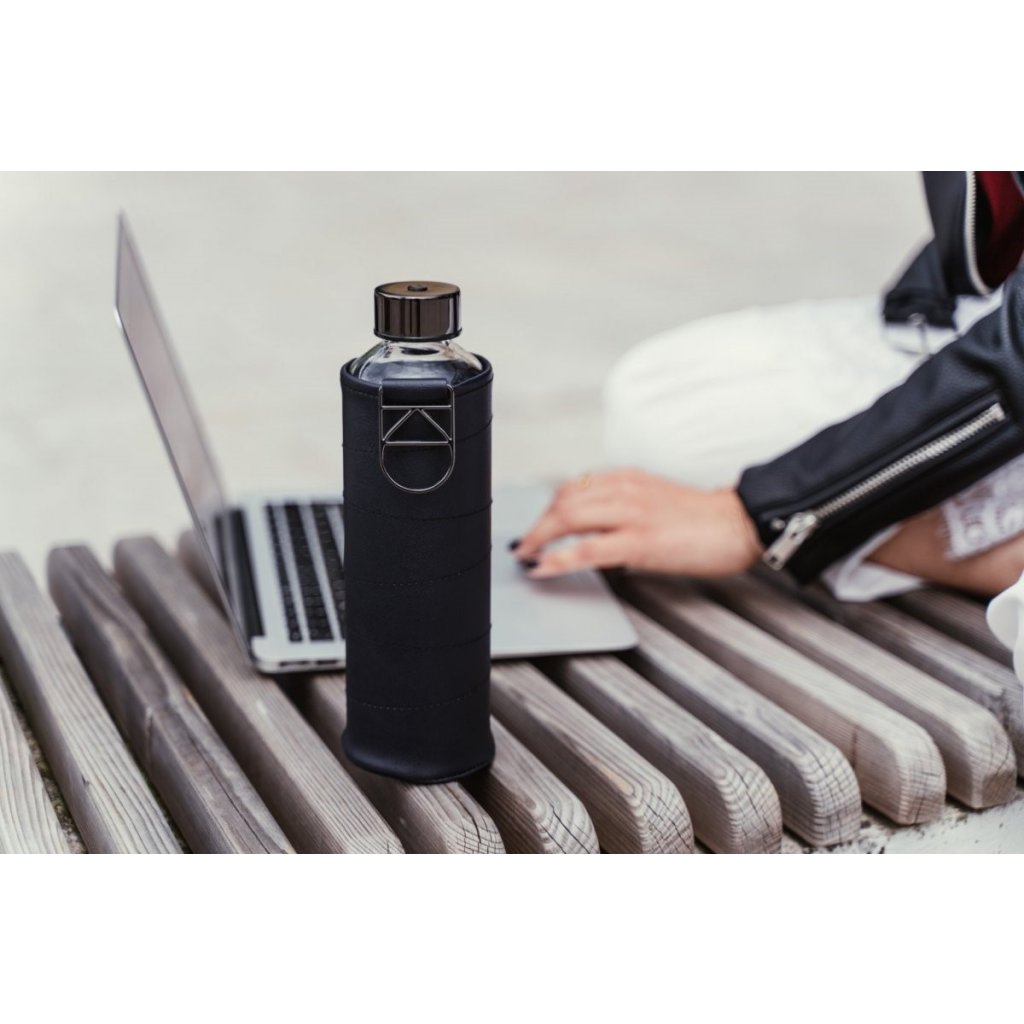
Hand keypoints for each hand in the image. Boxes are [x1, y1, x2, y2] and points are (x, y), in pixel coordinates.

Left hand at [513, 468, 762, 578]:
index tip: (536, 525)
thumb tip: (593, 532)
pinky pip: (586, 549)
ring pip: (567, 519)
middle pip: (562, 501)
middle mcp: (625, 490)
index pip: (573, 487)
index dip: (547, 508)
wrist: (740, 524)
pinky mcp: (639, 541)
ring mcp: (631, 514)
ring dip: (539, 538)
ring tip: (527, 555)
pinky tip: (542, 567)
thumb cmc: (702, 519)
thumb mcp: (655, 501)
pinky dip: (557, 559)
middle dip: (537, 525)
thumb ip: (623, 508)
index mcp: (628, 478)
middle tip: (524, 545)